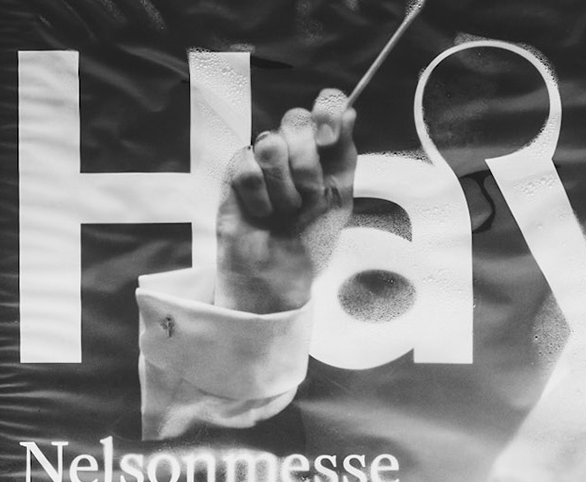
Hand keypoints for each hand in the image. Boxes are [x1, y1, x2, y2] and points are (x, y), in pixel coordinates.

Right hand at [216, 91, 358, 314]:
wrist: (279, 273)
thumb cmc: (311, 239)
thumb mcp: (339, 199)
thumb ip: (344, 155)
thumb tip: (349, 111)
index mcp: (324, 147)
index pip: (327, 103)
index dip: (327, 111)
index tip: (328, 139)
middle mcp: (294, 145)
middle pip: (296, 119)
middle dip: (305, 164)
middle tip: (307, 196)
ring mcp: (264, 156)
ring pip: (270, 144)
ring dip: (282, 187)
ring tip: (284, 209)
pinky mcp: (236, 171)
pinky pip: (247, 168)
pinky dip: (259, 198)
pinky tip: (262, 212)